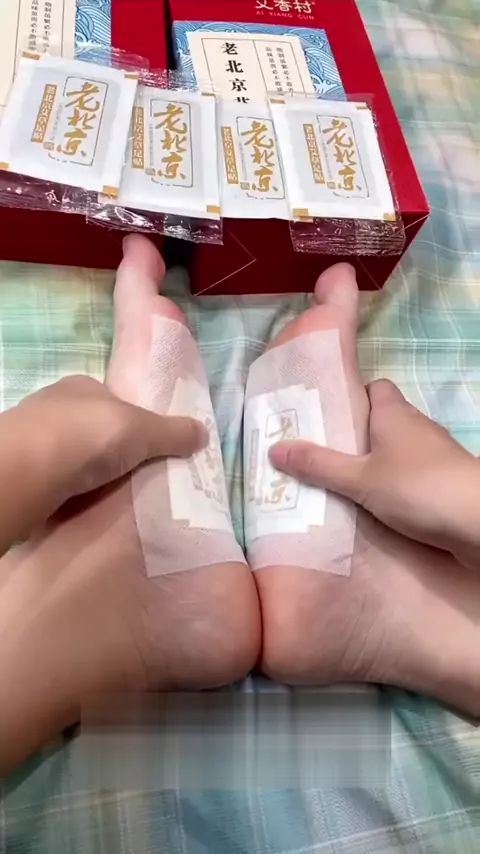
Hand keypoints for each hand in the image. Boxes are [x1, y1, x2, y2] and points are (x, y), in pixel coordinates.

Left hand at [0, 374, 206, 551]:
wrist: (27, 471)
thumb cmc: (87, 436)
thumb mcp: (143, 430)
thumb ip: (172, 433)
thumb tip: (204, 432)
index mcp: (81, 387)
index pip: (112, 400)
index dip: (131, 420)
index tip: (146, 447)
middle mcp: (53, 407)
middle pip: (90, 429)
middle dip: (108, 451)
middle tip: (133, 477)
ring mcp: (33, 440)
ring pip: (69, 456)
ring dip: (86, 475)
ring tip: (111, 497)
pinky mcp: (23, 472)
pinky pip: (53, 481)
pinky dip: (67, 493)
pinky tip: (80, 507)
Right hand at [269, 379, 479, 566]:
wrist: (478, 521)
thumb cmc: (416, 487)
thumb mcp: (358, 479)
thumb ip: (318, 465)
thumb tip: (274, 448)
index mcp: (394, 413)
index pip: (375, 388)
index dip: (353, 397)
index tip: (328, 416)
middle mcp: (417, 426)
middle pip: (383, 420)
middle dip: (357, 436)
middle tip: (324, 455)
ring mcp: (435, 454)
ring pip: (398, 449)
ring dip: (376, 463)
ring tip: (342, 483)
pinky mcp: (445, 481)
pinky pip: (412, 474)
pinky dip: (395, 484)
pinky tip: (377, 505)